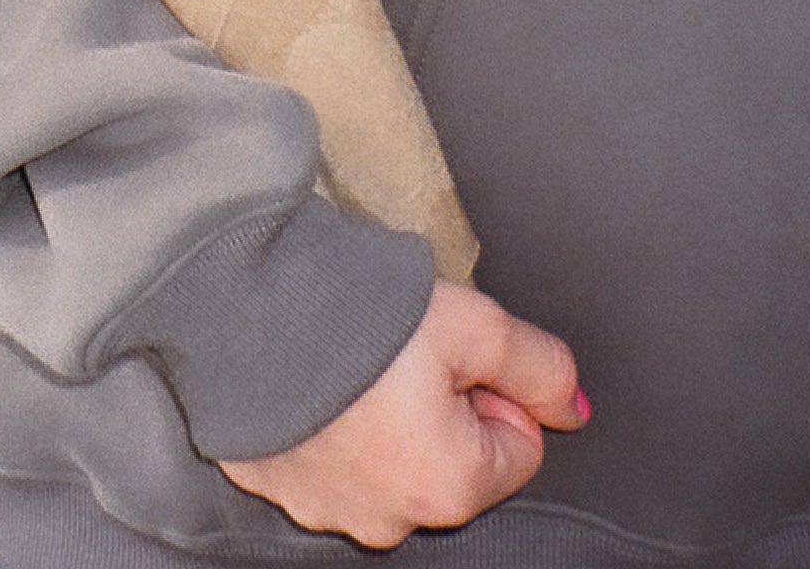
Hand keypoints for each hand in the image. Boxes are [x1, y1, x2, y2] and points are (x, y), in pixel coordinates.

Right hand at [217, 279, 587, 550]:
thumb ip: (539, 366)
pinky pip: (326, 457)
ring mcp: (326, 507)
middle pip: (450, 457)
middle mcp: (388, 517)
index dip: (490, 384)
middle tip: (400, 345)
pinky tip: (311, 371)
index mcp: (447, 486)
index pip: (517, 445)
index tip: (449, 348)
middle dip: (436, 402)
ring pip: (387, 459)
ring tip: (348, 351)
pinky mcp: (274, 483)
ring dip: (380, 413)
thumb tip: (574, 405)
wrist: (235, 293)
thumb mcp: (473, 320)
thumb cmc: (350, 310)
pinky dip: (326, 419)